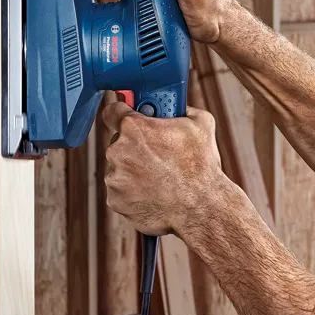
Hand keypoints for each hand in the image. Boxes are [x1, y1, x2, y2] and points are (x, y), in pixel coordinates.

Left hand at [101, 101, 223, 235]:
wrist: (201, 208)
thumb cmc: (201, 168)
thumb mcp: (202, 124)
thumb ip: (183, 108)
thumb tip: (178, 106)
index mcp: (134, 128)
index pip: (112, 111)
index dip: (121, 113)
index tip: (128, 118)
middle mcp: (118, 151)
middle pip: (118, 143)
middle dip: (135, 147)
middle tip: (157, 155)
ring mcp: (115, 178)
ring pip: (119, 168)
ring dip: (133, 171)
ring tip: (160, 178)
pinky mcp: (115, 200)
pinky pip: (120, 191)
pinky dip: (133, 192)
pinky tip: (154, 193)